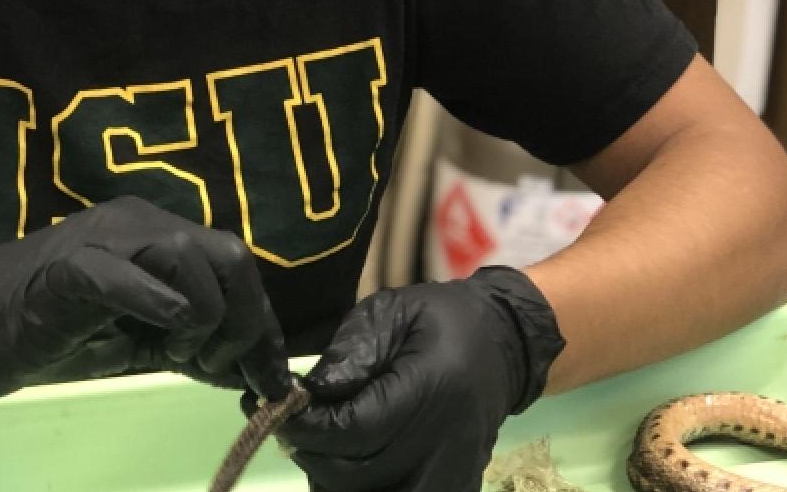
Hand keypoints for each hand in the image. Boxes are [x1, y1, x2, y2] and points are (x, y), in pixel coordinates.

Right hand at [0, 196, 293, 407]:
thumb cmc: (49, 334)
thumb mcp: (137, 340)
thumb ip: (190, 342)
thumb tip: (251, 367)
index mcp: (155, 233)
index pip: (235, 266)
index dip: (263, 324)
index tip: (269, 378)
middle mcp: (137, 221)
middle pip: (228, 255)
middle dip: (244, 322)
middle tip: (215, 369)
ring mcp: (103, 238)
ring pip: (193, 260)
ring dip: (202, 322)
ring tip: (172, 356)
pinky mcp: (70, 266)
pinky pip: (133, 279)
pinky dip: (161, 314)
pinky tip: (150, 345)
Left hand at [270, 267, 563, 491]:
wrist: (503, 343)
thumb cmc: (440, 321)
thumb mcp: (390, 313)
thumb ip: (349, 353)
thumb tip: (310, 394)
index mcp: (431, 390)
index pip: (354, 431)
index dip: (308, 428)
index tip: (283, 409)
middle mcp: (446, 442)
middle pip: (356, 475)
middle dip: (311, 453)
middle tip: (293, 427)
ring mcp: (454, 472)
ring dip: (333, 478)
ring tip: (321, 445)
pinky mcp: (456, 487)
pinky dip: (364, 487)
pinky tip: (351, 461)